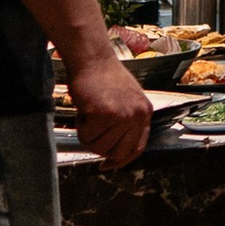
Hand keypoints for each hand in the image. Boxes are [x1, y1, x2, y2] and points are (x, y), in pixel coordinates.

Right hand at [66, 52, 149, 169]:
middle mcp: (137, 115)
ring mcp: (122, 115)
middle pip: (117, 153)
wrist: (93, 60)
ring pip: (99, 147)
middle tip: (91, 130)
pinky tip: (84, 109)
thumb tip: (114, 153)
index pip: (137, 147)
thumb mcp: (126, 100)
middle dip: (100, 147)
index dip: (121, 160)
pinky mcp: (104, 114)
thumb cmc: (104, 78)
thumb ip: (125, 122)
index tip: (107, 165)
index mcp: (144, 112)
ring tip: (89, 114)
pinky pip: (86, 136)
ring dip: (88, 135)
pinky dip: (80, 126)